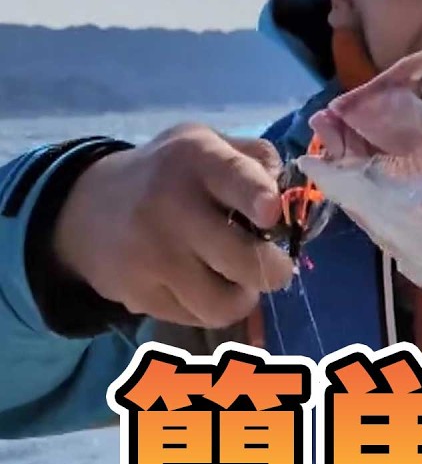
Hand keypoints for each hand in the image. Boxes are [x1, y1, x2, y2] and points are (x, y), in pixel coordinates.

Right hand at [52, 123, 295, 328]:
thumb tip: (290, 197)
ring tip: (237, 279)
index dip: (257, 196)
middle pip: (242, 259)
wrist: (89, 207)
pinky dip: (210, 307)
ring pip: (223, 304)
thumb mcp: (210, 144)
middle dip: (275, 270)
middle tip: (274, 266)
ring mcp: (150, 254)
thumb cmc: (172, 174)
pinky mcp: (136, 294)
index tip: (270, 213)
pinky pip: (197, 319)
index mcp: (197, 158)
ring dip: (243, 296)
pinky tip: (201, 284)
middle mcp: (169, 205)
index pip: (233, 177)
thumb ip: (258, 160)